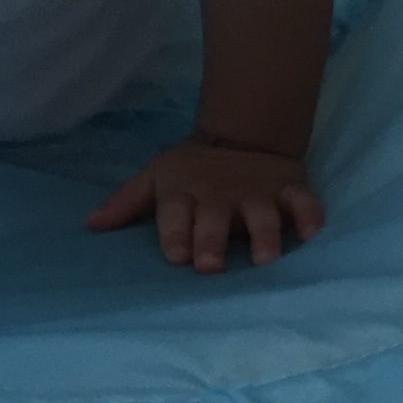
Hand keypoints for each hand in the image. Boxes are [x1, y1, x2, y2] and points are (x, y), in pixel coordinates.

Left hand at [87, 136, 324, 271]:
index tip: (175, 255)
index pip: (175, 214)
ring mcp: (257, 192)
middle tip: (210, 265)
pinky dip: (310, 216)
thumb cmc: (191, 171)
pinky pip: (304, 203)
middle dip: (212, 240)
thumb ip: (126, 203)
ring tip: (264, 259)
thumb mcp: (155, 179)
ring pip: (262, 214)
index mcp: (184, 192)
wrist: (242, 137)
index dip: (175, 234)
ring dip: (265, 234)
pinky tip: (311, 234)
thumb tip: (90, 223)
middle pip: (215, 218)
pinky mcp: (289, 189)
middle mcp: (220, 194)